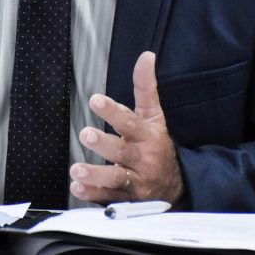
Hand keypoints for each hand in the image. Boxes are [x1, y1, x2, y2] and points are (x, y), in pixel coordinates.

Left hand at [69, 51, 184, 204]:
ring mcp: (136, 181)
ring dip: (95, 174)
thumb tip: (146, 56)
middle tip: (86, 134)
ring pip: (116, 178)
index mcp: (147, 135)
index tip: (95, 100)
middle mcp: (142, 158)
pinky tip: (78, 188)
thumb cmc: (157, 144)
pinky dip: (93, 195)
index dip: (113, 111)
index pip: (130, 121)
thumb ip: (145, 87)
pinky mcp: (127, 199)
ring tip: (77, 169)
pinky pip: (109, 198)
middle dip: (103, 143)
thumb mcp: (154, 115)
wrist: (177, 185)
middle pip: (122, 151)